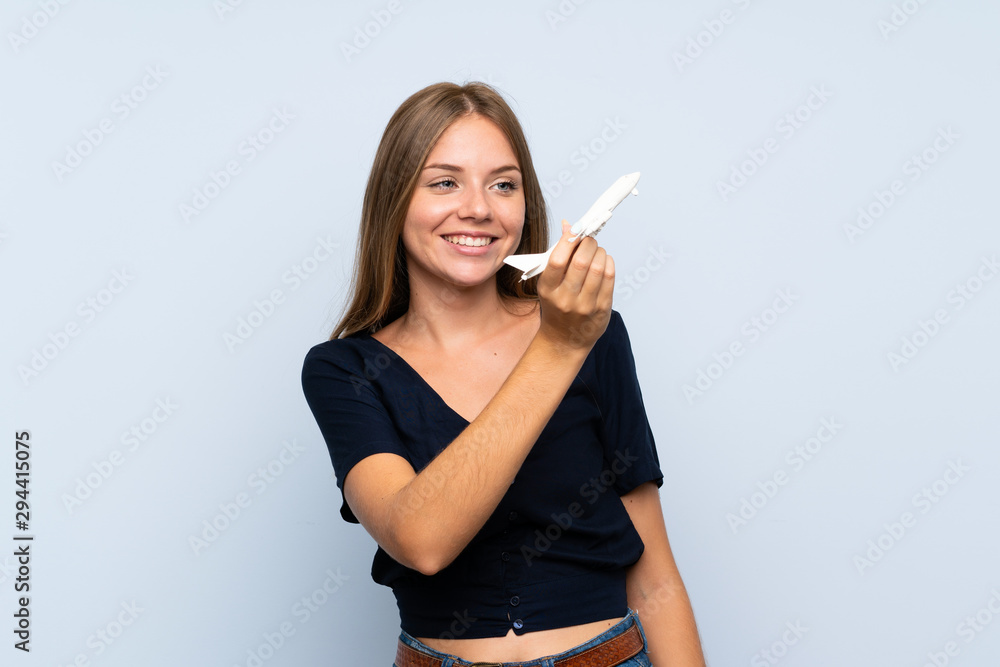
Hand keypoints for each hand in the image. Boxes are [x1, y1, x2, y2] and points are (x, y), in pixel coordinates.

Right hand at [535, 220, 614, 352]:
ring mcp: (585, 305)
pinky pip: (609, 278)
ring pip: (598, 268)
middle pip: (582, 262)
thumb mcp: (550, 282)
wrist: (564, 339)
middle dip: (589, 244)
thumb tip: (569, 225)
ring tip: (597, 251)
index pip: (557, 260)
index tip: (575, 232)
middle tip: (589, 240)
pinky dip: (608, 263)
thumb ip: (558, 254)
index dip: (569, 241)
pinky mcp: (602, 309)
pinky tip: (604, 262)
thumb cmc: (556, 305)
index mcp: (547, 289)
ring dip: (600, 252)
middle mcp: (565, 299)